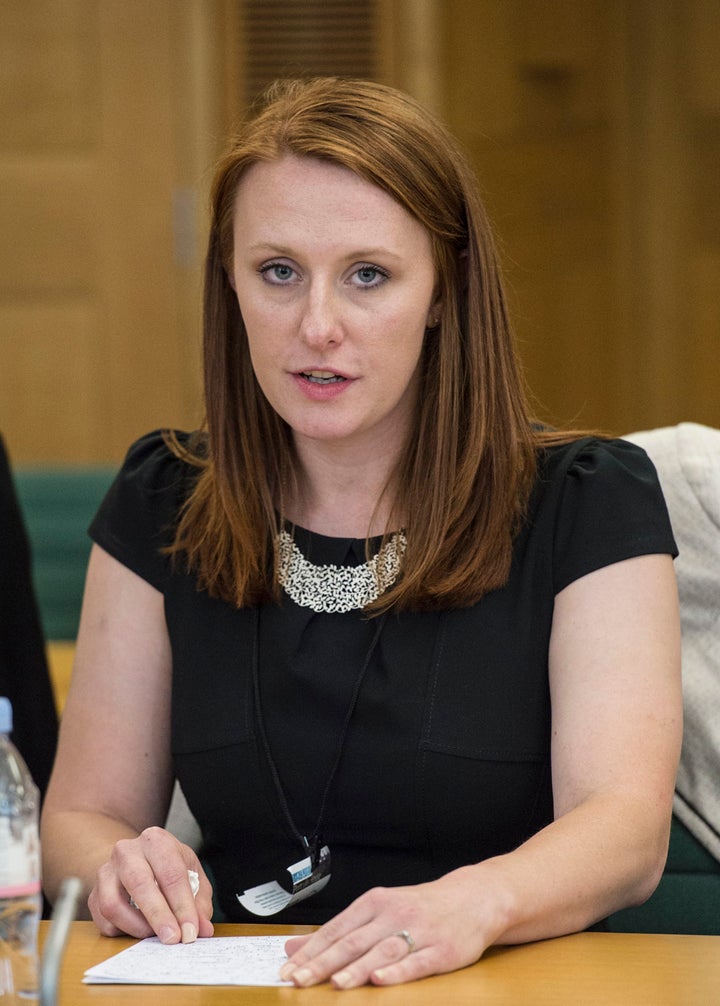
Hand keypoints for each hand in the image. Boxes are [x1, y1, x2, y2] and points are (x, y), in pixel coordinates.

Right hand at [88, 826, 213, 943]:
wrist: (134, 858)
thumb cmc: (167, 867)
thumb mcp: (191, 874)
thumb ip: (200, 901)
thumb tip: (203, 930)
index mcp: (156, 840)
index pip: (171, 873)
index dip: (183, 905)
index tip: (191, 932)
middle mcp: (127, 851)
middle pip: (139, 883)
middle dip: (158, 915)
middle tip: (173, 939)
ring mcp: (106, 872)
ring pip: (113, 904)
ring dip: (137, 927)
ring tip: (155, 936)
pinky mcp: (93, 894)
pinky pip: (103, 920)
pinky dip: (122, 932)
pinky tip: (139, 932)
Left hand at [279, 868, 496, 988]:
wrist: (473, 899)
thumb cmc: (419, 908)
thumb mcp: (378, 911)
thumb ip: (338, 932)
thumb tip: (295, 948)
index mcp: (375, 903)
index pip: (336, 928)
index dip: (311, 950)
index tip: (288, 968)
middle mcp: (393, 914)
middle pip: (354, 941)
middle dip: (324, 962)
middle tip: (299, 979)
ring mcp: (418, 931)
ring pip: (382, 951)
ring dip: (357, 968)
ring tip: (336, 983)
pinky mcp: (441, 950)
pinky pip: (416, 962)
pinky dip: (397, 971)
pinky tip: (380, 980)